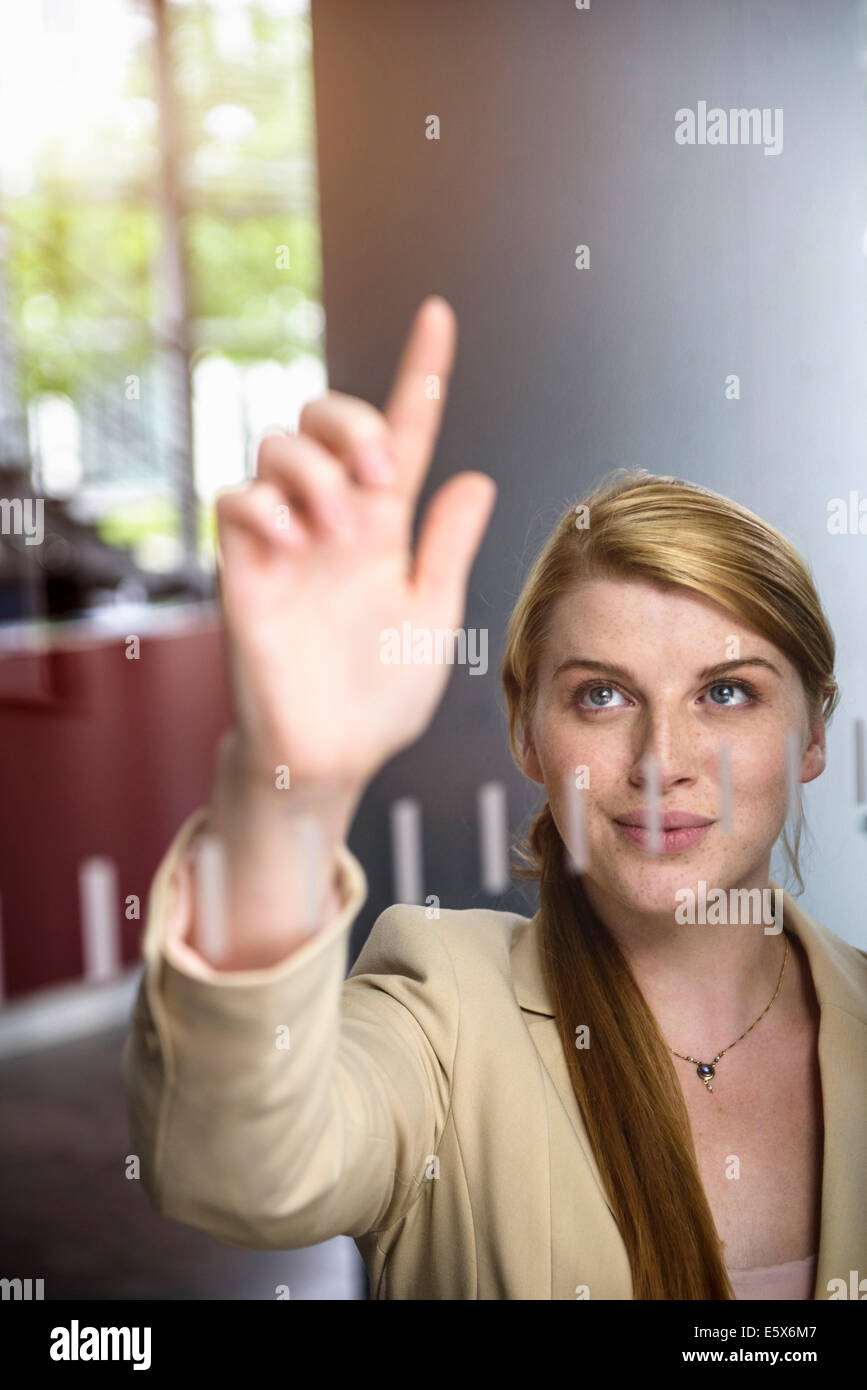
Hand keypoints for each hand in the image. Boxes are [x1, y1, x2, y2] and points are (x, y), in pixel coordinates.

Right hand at [214, 296, 496, 796]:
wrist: (330, 754)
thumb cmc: (381, 694)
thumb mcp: (432, 616)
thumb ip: (447, 546)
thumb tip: (477, 477)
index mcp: (387, 526)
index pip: (406, 431)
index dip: (421, 372)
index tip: (439, 315)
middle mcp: (335, 519)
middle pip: (328, 417)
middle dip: (355, 422)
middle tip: (382, 477)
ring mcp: (286, 539)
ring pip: (279, 445)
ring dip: (314, 471)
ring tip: (334, 532)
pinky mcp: (244, 567)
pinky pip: (235, 500)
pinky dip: (263, 505)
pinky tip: (292, 543)